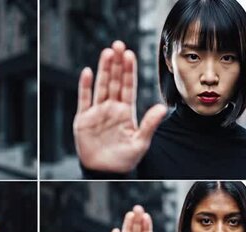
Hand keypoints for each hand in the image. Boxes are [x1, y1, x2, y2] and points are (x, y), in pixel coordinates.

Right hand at [74, 41, 167, 172]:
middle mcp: (112, 108)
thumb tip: (162, 108)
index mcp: (126, 112)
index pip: (129, 86)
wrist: (105, 173)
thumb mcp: (141, 143)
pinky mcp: (83, 119)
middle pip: (115, 81)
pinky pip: (84, 100)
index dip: (129, 70)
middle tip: (119, 45)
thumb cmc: (124, 160)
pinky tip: (88, 72)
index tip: (131, 55)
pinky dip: (85, 86)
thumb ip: (149, 124)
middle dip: (117, 63)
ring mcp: (97, 112)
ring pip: (101, 86)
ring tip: (107, 53)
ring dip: (104, 70)